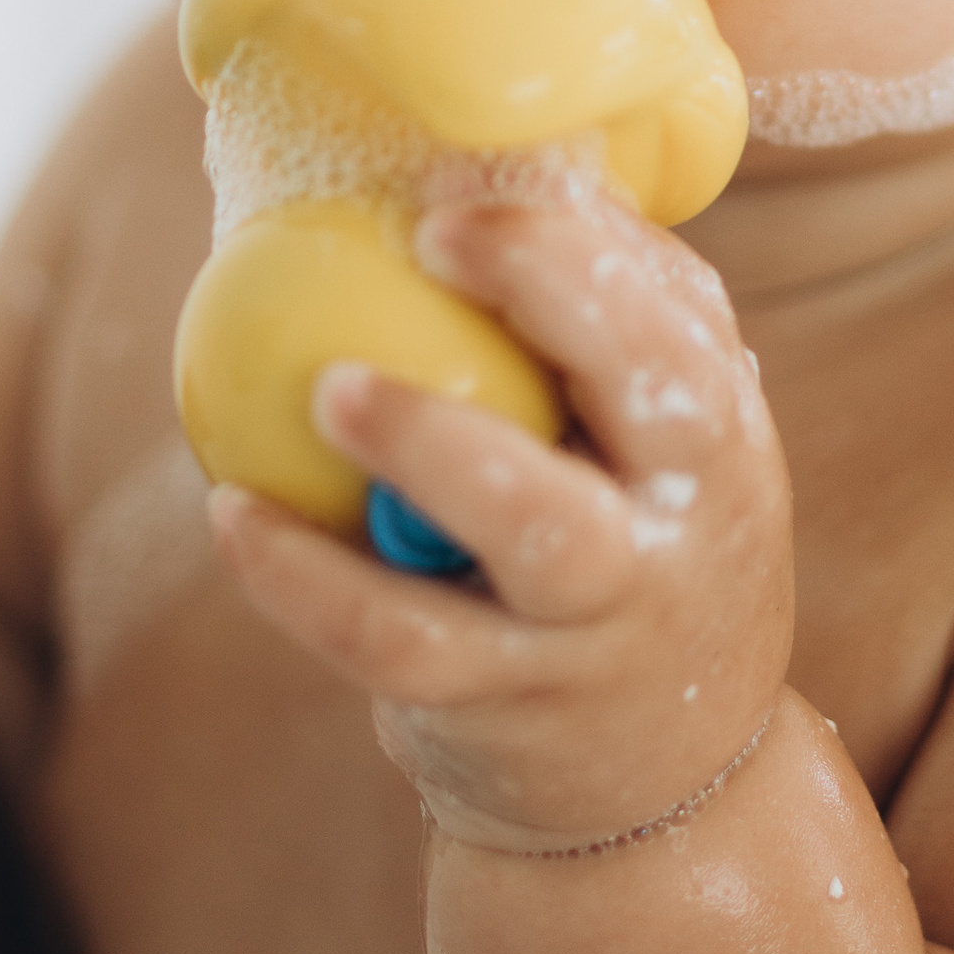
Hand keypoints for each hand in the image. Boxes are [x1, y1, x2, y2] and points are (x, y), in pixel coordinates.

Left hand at [210, 195, 793, 851]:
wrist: (661, 793)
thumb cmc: (632, 554)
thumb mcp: (659, 448)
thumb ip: (602, 318)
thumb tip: (470, 160)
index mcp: (719, 432)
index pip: (674, 316)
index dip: (575, 243)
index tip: (459, 196)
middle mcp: (684, 521)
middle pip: (655, 397)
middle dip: (558, 295)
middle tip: (428, 240)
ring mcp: (605, 623)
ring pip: (539, 532)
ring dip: (436, 447)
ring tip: (331, 389)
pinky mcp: (510, 709)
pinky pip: (399, 641)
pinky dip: (307, 577)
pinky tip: (233, 513)